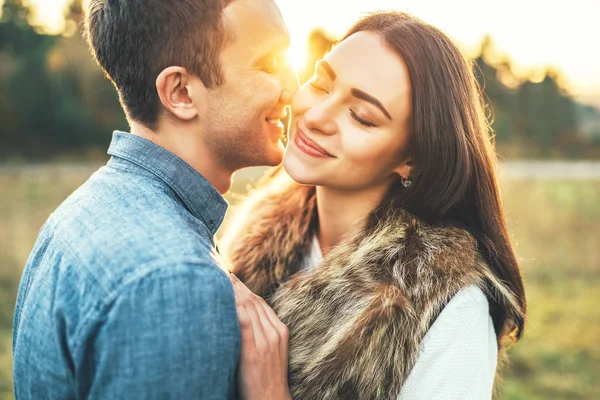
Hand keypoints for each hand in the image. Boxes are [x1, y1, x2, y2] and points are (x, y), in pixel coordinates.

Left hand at [230, 273, 291, 399]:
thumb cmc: (265, 380)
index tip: (231, 277)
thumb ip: (259, 336)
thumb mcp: (270, 353)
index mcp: (280, 331)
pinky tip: (223, 298)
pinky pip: (243, 322)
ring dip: (232, 290)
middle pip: (254, 301)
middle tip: (221, 271)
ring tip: (218, 278)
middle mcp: (274, 332)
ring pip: (248, 307)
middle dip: (237, 285)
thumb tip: (240, 321)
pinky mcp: (254, 351)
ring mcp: (265, 341)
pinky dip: (233, 307)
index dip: (245, 288)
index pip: (260, 302)